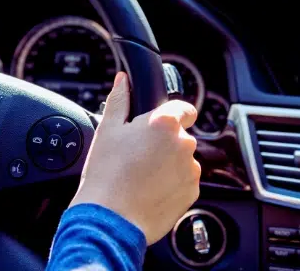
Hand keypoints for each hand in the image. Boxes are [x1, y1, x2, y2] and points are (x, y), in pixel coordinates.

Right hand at [69, 72, 200, 243]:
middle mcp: (184, 143)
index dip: (171, 115)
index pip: (184, 108)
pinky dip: (171, 184)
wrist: (111, 219)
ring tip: (142, 176)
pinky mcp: (192, 193)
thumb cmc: (106, 175)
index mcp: (164, 123)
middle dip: (164, 143)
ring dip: (168, 164)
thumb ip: (119, 100)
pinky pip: (184, 182)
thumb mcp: (107, 130)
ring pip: (182, 160)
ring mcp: (191, 170)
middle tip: (138, 155)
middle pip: (180, 136)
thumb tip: (122, 80)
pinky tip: (149, 190)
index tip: (157, 126)